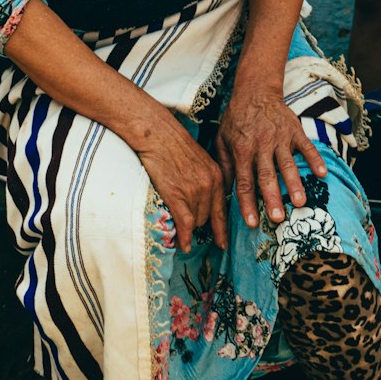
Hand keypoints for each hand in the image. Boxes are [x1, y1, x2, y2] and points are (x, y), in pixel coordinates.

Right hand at [137, 116, 228, 253]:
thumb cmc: (174, 144)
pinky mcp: (177, 195)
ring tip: (179, 225)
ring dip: (188, 226)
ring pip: (196, 221)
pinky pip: (185, 223)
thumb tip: (204, 198)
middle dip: (199, 223)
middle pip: (208, 218)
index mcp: (216, 175)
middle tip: (189, 226)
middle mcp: (209, 185)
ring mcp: (194, 191)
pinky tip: (184, 245)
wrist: (157, 134)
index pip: (223, 209)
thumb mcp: (200, 160)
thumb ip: (206, 179)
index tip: (222, 243)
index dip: (222, 228)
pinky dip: (185, 237)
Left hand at [215, 87, 326, 229]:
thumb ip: (226, 167)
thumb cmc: (236, 120)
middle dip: (272, 198)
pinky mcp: (294, 131)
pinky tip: (322, 174)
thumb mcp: (222, 140)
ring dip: (294, 183)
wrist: (255, 91)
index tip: (252, 223)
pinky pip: (307, 146)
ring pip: (287, 164)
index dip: (247, 203)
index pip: (244, 182)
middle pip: (267, 176)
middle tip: (278, 219)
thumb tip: (224, 194)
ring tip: (301, 202)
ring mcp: (279, 138)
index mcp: (241, 150)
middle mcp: (260, 145)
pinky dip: (315, 159)